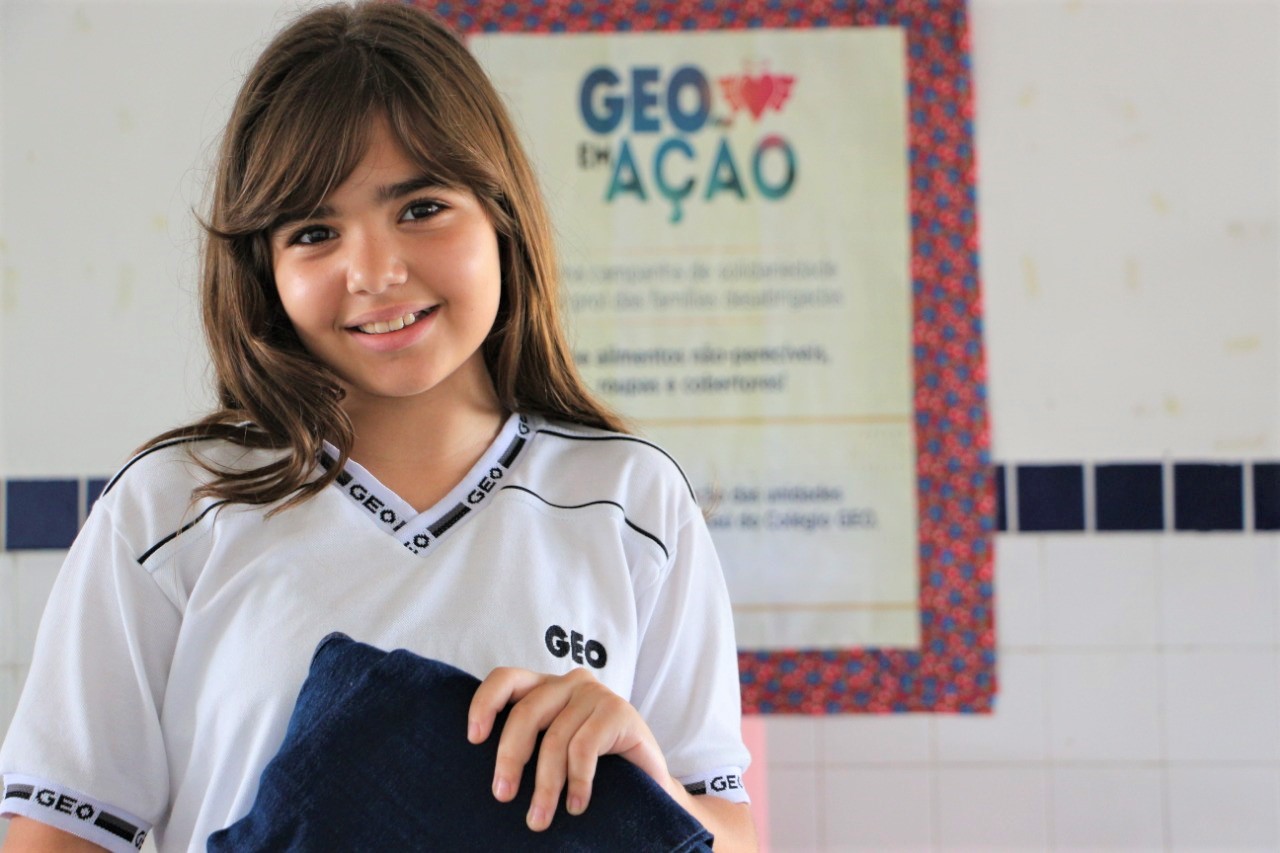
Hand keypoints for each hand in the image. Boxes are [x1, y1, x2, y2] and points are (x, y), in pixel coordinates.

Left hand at [468, 666, 671, 830]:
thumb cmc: (591, 769)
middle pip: (526, 712)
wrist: (647, 784)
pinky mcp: (619, 710)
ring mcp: (596, 693)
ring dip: (545, 785)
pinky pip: (585, 748)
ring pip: (555, 737)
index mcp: (546, 687)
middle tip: (503, 795)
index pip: (506, 679)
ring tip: (540, 819)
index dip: (485, 703)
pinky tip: (577, 806)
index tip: (473, 739)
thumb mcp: (552, 750)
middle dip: (510, 757)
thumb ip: (527, 743)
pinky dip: (577, 782)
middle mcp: (569, 682)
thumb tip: (482, 770)